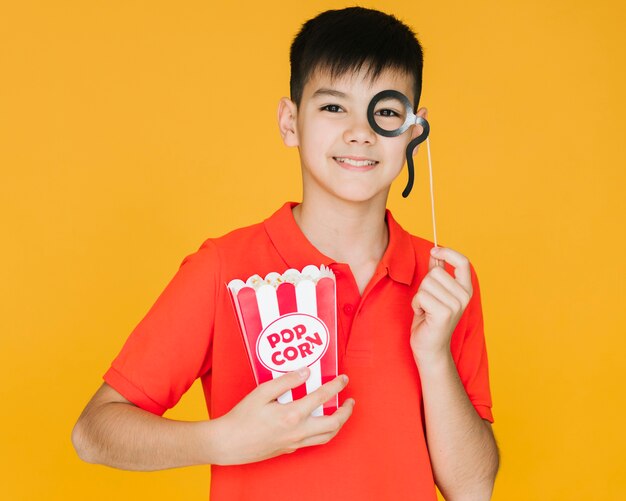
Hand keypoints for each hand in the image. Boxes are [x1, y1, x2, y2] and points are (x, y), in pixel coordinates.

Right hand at [210, 367, 353, 464]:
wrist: (228, 443)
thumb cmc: (242, 417)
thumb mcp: (262, 392)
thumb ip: (286, 381)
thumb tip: (305, 372)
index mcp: (291, 415)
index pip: (322, 398)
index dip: (336, 386)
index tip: (343, 379)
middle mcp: (297, 432)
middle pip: (334, 424)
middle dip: (346, 411)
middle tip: (350, 401)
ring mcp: (295, 444)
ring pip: (327, 437)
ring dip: (339, 424)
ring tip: (341, 413)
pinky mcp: (289, 450)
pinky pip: (313, 442)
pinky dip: (323, 432)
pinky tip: (319, 423)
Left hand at [410, 247, 472, 364]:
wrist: (430, 348)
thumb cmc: (430, 320)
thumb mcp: (436, 293)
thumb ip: (437, 273)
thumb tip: (435, 253)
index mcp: (466, 290)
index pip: (463, 262)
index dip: (447, 252)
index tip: (434, 251)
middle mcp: (464, 297)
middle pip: (436, 272)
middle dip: (424, 285)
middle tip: (428, 302)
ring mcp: (456, 305)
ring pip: (426, 283)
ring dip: (420, 297)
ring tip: (425, 310)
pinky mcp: (444, 313)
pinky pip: (421, 296)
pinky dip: (416, 305)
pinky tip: (422, 315)